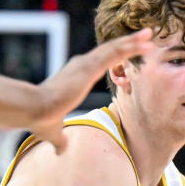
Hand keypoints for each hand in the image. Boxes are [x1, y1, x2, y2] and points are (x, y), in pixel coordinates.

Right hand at [33, 29, 153, 151]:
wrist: (33, 110)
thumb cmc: (40, 119)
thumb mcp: (54, 131)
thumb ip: (60, 139)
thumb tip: (61, 151)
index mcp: (76, 74)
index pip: (101, 62)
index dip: (116, 56)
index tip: (129, 52)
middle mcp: (82, 64)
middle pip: (111, 50)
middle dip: (129, 43)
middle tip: (146, 36)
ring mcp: (86, 64)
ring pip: (115, 48)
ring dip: (134, 41)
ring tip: (151, 34)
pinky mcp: (89, 66)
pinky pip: (115, 54)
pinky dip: (131, 47)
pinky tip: (146, 44)